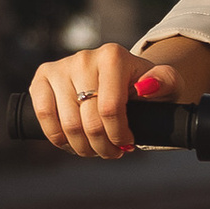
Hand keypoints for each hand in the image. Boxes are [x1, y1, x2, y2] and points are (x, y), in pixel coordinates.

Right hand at [28, 33, 209, 159]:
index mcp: (113, 56)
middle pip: (88, 120)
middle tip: (113, 152)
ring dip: (82, 147)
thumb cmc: (147, 87)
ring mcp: (61, 67)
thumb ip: (165, 82)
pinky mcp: (43, 78)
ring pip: (67, 123)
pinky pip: (43, 114)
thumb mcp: (167, 84)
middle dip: (102, 145)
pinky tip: (72, 143)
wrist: (123, 78)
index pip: (109, 108)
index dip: (118, 135)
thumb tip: (146, 86)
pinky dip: (58, 137)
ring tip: (96, 150)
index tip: (128, 144)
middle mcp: (84, 58)